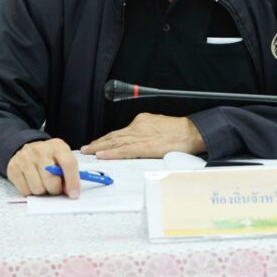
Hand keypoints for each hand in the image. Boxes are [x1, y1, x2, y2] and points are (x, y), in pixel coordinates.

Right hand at [6, 138, 79, 197]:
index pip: (68, 164)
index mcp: (57, 146)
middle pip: (51, 180)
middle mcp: (40, 150)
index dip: (72, 182)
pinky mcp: (13, 168)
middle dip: (55, 190)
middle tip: (55, 188)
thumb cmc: (49, 157)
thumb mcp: (62, 158)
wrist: (27, 148)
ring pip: (37, 189)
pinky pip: (25, 191)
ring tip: (42, 184)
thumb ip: (69, 173)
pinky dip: (30, 192)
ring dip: (42, 191)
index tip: (73, 195)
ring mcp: (25, 158)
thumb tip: (70, 193)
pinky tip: (32, 183)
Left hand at [80, 113, 205, 158]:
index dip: (107, 139)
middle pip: (114, 136)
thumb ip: (147, 133)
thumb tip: (139, 143)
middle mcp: (138, 127)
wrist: (191, 132)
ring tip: (88, 152)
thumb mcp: (159, 127)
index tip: (97, 143)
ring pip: (115, 142)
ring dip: (99, 148)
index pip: (120, 132)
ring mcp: (140, 136)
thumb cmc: (179, 132)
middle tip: (85, 148)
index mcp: (141, 122)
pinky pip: (124, 150)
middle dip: (98, 143)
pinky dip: (111, 153)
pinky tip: (101, 155)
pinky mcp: (144, 146)